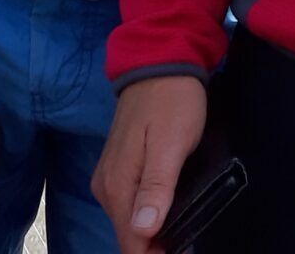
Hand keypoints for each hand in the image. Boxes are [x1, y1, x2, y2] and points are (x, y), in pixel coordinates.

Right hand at [94, 75, 206, 253]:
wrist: (160, 59)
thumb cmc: (172, 101)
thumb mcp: (171, 143)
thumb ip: (156, 187)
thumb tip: (142, 232)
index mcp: (117, 185)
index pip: (131, 243)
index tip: (183, 251)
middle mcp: (106, 186)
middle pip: (128, 236)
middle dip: (154, 247)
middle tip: (187, 242)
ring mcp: (110, 175)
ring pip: (129, 221)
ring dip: (152, 233)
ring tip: (182, 233)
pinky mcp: (119, 165)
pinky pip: (130, 203)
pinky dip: (147, 214)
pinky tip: (168, 213)